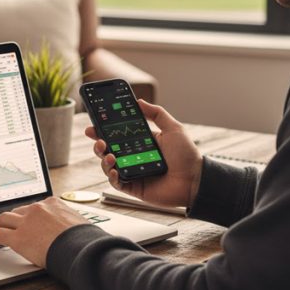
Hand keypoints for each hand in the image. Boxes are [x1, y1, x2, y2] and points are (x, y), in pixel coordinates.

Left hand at [0, 197, 88, 267]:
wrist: (81, 249)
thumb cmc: (85, 240)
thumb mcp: (80, 223)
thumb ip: (70, 223)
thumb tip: (74, 230)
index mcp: (53, 203)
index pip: (35, 206)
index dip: (28, 215)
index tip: (26, 220)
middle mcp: (37, 208)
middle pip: (18, 210)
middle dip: (13, 219)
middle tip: (9, 226)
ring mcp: (26, 222)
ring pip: (4, 219)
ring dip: (0, 225)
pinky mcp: (18, 238)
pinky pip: (0, 235)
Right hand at [85, 99, 202, 208]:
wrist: (195, 181)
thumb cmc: (187, 156)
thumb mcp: (173, 128)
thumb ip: (156, 113)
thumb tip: (139, 101)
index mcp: (141, 143)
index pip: (117, 135)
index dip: (104, 130)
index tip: (94, 123)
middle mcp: (134, 157)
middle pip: (109, 150)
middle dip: (99, 144)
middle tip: (98, 140)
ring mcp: (132, 172)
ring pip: (109, 166)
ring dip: (104, 159)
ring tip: (110, 156)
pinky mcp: (134, 187)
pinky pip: (117, 183)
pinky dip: (112, 177)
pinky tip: (115, 170)